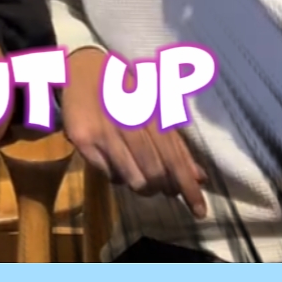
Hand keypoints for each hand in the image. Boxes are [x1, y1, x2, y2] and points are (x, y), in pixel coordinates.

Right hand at [62, 48, 207, 218]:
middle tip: (167, 190)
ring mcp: (105, 132)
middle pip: (155, 172)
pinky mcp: (84, 141)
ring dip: (144, 188)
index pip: (174, 156)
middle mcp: (129, 120)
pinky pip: (109, 174)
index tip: (200, 210)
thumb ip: (176, 144)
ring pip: (133, 179)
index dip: (188, 185)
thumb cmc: (125, 90)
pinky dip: (120, 178)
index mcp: (151, 110)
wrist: (81, 70)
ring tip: (145, 181)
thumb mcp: (154, 109)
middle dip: (165, 188)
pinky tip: (120, 165)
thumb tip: (200, 178)